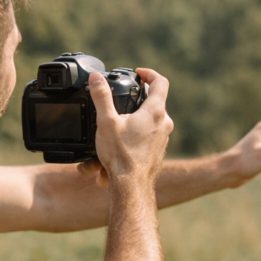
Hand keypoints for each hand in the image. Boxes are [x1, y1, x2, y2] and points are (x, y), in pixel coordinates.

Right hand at [79, 68, 172, 187]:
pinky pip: (148, 138)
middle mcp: (164, 124)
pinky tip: (119, 145)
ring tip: (116, 126)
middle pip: (154, 102)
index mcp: (155, 112)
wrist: (131, 187)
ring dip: (135, 120)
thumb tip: (96, 78)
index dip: (149, 74)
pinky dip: (135, 137)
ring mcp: (163, 139)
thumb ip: (101, 97)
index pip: (160, 82)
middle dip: (137, 100)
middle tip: (124, 99)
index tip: (138, 73)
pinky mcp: (158, 152)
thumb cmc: (121, 156)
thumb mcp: (106, 122)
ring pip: (150, 122)